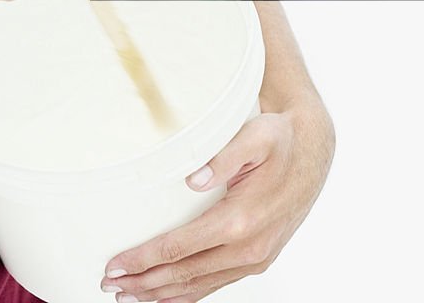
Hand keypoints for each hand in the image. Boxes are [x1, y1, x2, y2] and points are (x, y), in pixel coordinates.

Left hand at [100, 96, 334, 301]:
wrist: (314, 151)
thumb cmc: (281, 140)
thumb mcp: (256, 138)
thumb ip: (223, 157)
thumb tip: (193, 179)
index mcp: (240, 220)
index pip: (178, 248)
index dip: (143, 259)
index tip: (115, 265)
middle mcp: (248, 248)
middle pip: (184, 274)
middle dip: (143, 283)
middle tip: (109, 285)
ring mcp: (254, 258)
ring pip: (199, 286)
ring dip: (161, 294)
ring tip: (128, 297)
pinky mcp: (257, 259)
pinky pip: (216, 283)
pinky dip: (189, 294)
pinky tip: (168, 297)